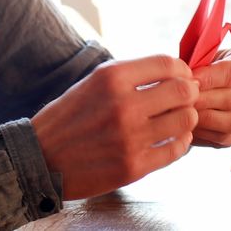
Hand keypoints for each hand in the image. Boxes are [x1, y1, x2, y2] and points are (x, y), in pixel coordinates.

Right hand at [31, 55, 198, 199]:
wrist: (40, 159)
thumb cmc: (69, 117)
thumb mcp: (93, 82)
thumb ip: (131, 75)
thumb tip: (174, 73)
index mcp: (111, 78)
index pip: (168, 64)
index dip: (182, 69)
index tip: (181, 76)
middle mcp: (123, 105)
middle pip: (183, 91)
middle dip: (189, 93)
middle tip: (184, 98)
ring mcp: (130, 138)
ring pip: (185, 120)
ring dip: (186, 118)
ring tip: (176, 119)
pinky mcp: (134, 166)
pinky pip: (177, 150)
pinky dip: (180, 142)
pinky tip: (171, 139)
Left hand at [191, 48, 230, 147]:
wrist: (197, 89)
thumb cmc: (197, 69)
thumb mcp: (197, 59)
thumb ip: (197, 66)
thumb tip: (190, 82)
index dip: (208, 77)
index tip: (188, 79)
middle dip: (204, 99)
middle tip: (182, 99)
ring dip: (205, 117)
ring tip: (184, 111)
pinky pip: (224, 137)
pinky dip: (204, 131)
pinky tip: (189, 123)